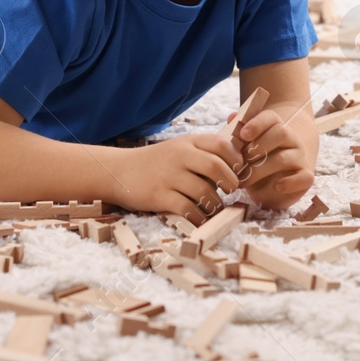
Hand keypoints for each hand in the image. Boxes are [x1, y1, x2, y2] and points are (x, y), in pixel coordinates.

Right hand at [119, 134, 244, 224]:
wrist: (120, 171)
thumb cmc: (157, 162)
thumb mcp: (179, 147)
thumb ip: (203, 152)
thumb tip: (236, 166)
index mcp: (187, 142)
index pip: (220, 143)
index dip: (235, 158)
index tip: (238, 170)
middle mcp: (179, 156)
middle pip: (215, 166)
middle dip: (230, 181)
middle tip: (232, 190)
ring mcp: (169, 176)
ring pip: (204, 191)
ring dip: (215, 203)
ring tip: (214, 206)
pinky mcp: (159, 196)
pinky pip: (188, 209)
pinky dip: (199, 217)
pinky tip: (200, 218)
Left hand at [227, 106, 315, 211]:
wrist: (272, 184)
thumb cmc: (255, 162)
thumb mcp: (244, 149)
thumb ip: (237, 133)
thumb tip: (232, 117)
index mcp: (276, 127)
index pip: (271, 117)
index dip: (257, 123)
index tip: (243, 134)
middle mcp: (291, 139)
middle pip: (281, 132)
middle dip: (257, 147)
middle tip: (239, 162)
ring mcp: (299, 158)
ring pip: (284, 158)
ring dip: (260, 169)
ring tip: (244, 180)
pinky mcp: (305, 177)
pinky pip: (304, 177)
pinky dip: (289, 183)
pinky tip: (276, 187)